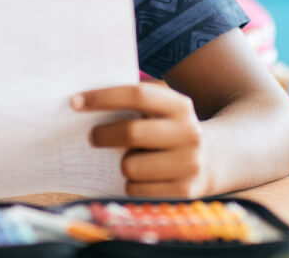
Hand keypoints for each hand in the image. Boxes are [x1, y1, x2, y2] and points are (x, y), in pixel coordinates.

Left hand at [74, 83, 210, 196]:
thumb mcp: (163, 110)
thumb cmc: (169, 130)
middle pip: (130, 132)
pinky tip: (143, 178)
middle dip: (102, 135)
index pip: (137, 95)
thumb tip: (83, 103)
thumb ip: (133, 103)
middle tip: (92, 136)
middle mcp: (189, 134)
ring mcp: (188, 165)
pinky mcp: (183, 193)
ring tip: (130, 160)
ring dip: (122, 164)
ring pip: (130, 166)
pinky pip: (136, 190)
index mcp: (180, 106)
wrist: (213, 160)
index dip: (103, 97)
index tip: (74, 102)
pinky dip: (131, 185)